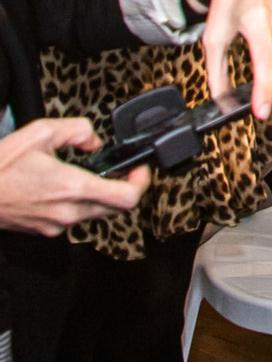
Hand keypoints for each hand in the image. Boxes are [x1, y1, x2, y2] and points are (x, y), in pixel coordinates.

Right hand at [0, 118, 149, 235]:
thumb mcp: (40, 132)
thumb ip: (76, 130)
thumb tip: (93, 140)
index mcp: (72, 187)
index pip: (127, 198)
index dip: (141, 182)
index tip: (138, 169)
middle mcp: (68, 211)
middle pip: (116, 208)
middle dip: (123, 187)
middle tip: (119, 170)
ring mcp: (56, 225)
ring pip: (95, 214)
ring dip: (99, 196)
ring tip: (87, 175)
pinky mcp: (44, 231)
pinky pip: (73, 219)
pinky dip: (77, 203)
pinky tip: (62, 188)